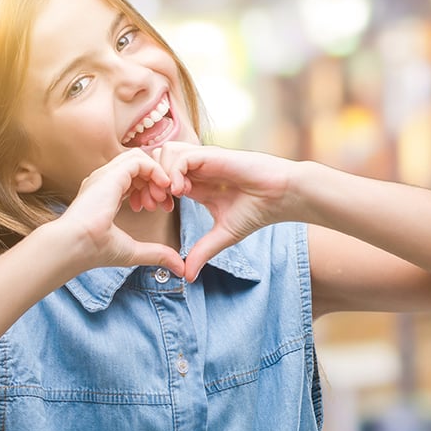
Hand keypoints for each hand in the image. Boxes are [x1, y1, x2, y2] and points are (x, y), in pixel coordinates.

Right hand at [57, 149, 184, 276]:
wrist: (74, 246)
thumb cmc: (94, 251)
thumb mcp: (134, 251)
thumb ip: (157, 254)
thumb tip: (181, 269)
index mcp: (104, 195)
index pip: (132, 179)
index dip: (151, 189)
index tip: (161, 208)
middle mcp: (103, 181)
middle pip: (138, 167)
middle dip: (156, 182)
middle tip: (165, 203)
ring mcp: (105, 175)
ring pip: (139, 159)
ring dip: (157, 175)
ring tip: (164, 197)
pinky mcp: (111, 175)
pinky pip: (139, 160)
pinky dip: (155, 170)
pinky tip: (163, 187)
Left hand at [153, 142, 299, 281]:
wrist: (282, 197)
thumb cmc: (257, 212)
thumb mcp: (222, 236)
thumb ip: (202, 252)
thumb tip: (187, 277)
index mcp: (194, 184)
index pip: (159, 178)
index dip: (150, 191)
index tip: (152, 210)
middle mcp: (196, 169)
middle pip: (156, 160)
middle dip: (148, 181)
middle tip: (154, 204)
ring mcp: (203, 160)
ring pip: (164, 152)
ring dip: (159, 174)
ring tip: (168, 198)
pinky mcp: (212, 155)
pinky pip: (181, 155)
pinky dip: (174, 171)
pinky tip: (181, 192)